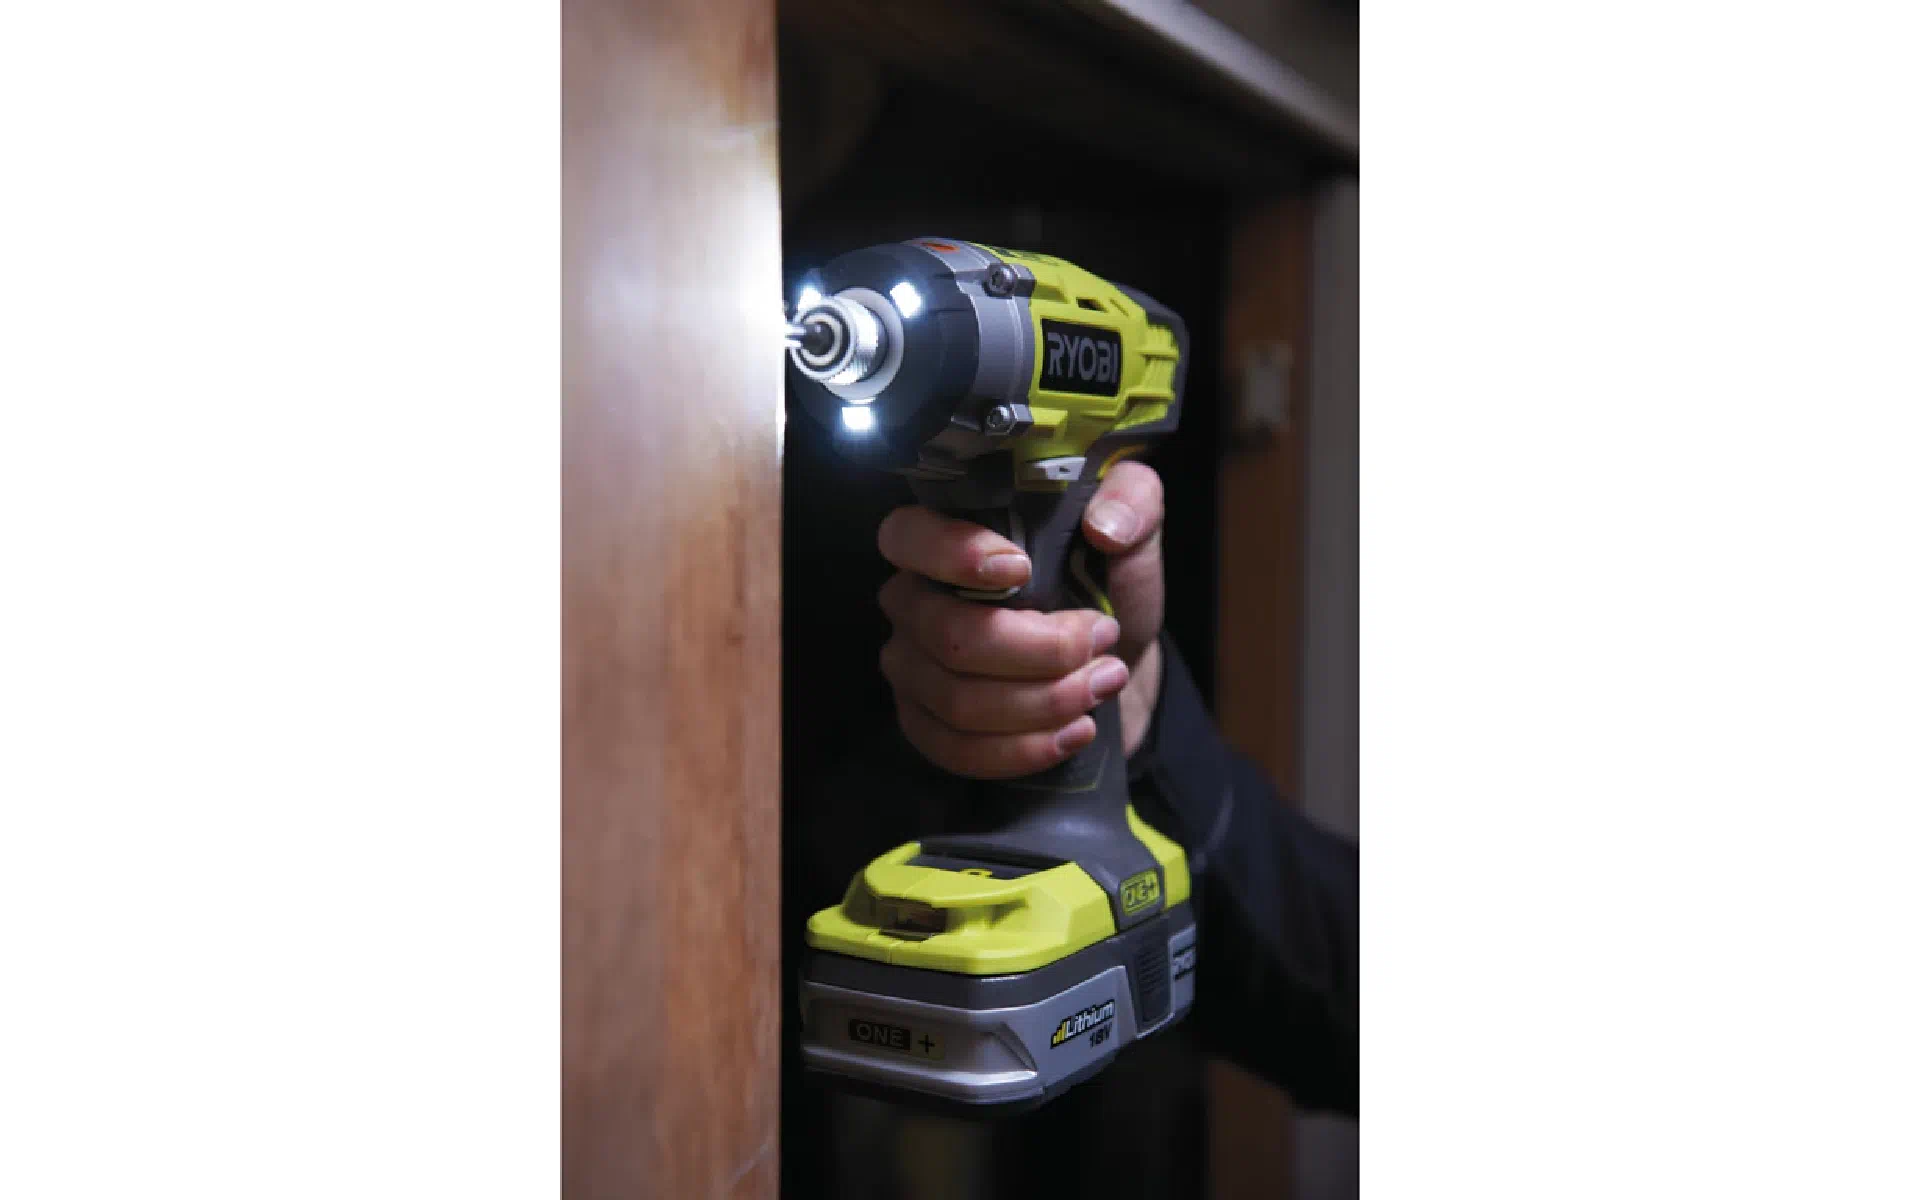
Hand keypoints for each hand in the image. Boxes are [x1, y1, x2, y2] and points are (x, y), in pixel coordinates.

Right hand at [875, 461, 1166, 779]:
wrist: (1115, 661)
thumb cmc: (1107, 586)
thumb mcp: (1133, 532)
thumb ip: (1132, 504)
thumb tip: (1106, 527)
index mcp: (941, 538)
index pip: (908, 537)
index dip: (954, 554)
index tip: (1023, 568)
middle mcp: (911, 600)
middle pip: (951, 637)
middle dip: (1041, 650)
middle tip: (1105, 641)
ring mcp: (910, 668)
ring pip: (960, 701)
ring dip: (1046, 701)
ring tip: (1106, 683)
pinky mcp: (925, 726)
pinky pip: (958, 752)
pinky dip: (1025, 749)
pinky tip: (1076, 731)